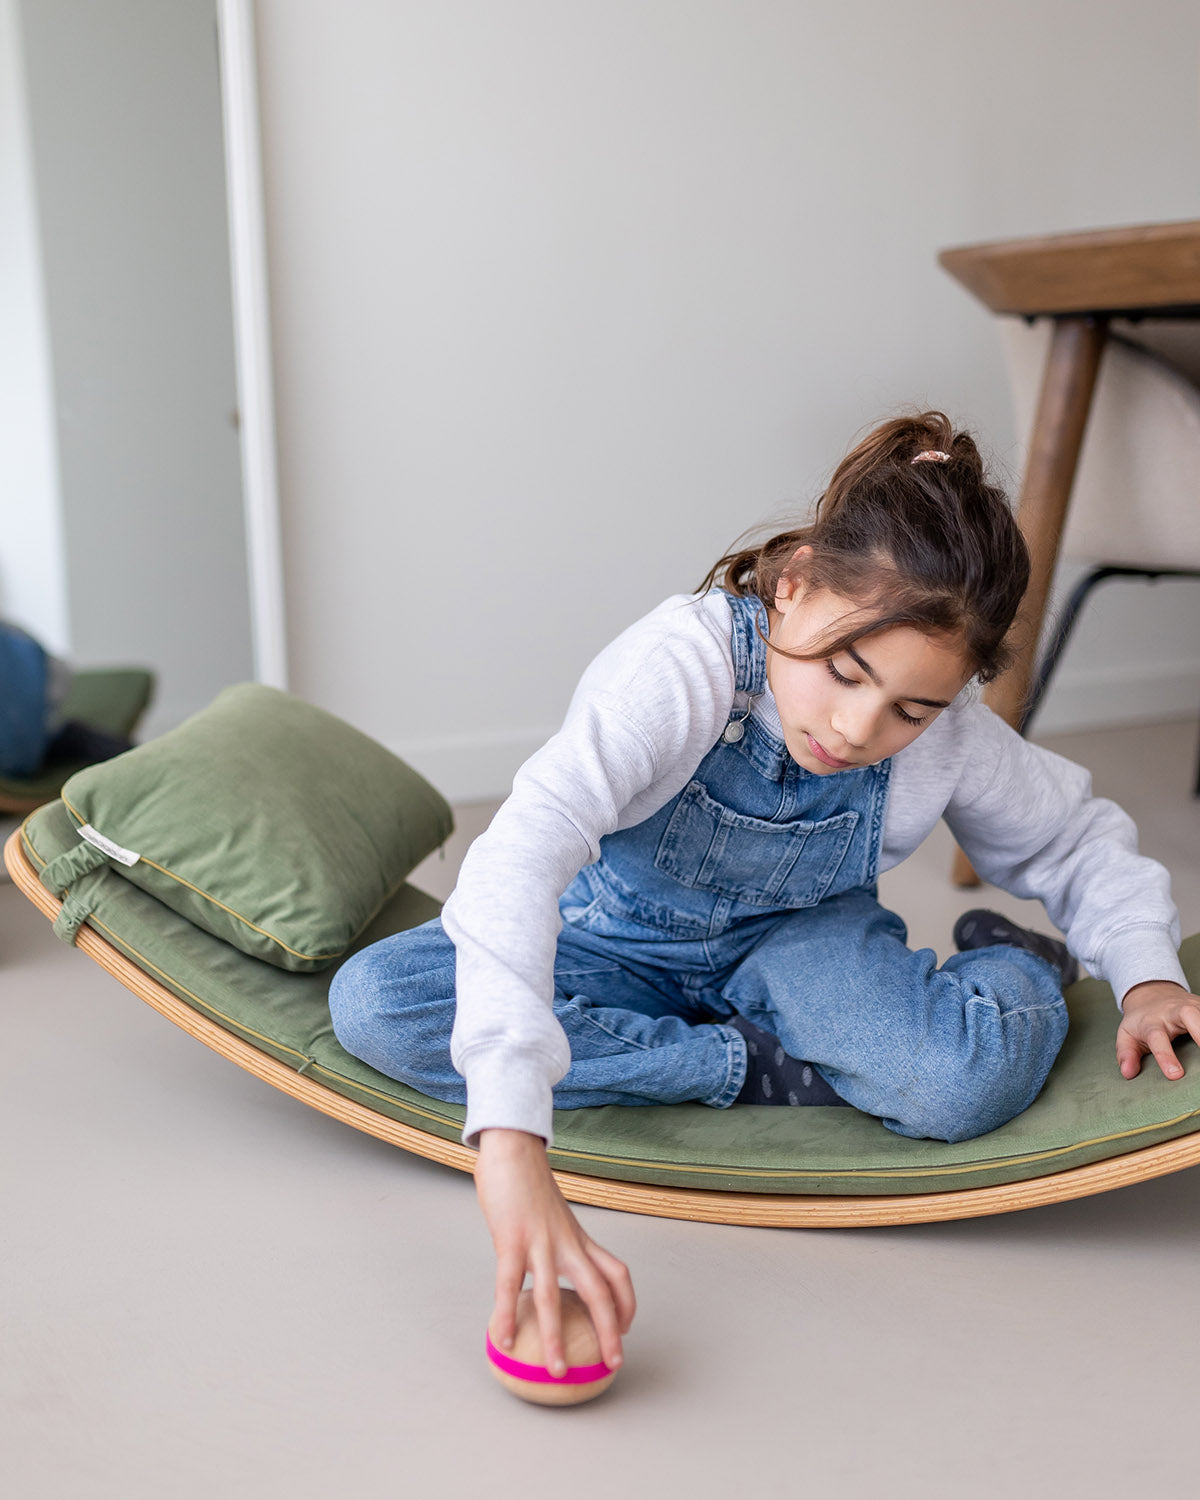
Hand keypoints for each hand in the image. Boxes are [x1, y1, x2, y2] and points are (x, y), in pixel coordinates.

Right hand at [474, 1128, 635, 1376]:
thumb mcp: (552, 1215)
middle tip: (613, 1364)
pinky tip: (502, 1340)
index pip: (617, 1273)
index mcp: (579, 1237)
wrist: (514, 1149)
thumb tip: (547, 1265)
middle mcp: (568, 1243)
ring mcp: (541, 1242)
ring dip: (556, 1339)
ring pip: (554, 1298)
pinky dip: (506, 1314)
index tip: (626, 1329)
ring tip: (555, 1371)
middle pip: (600, 1292)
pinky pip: (508, 1284)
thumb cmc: (529, 1183)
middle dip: (610, 1331)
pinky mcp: (512, 1239)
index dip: (627, 1304)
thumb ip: (554, 1240)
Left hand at [1116, 981, 1199, 1079]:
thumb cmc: (1142, 1021)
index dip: (1166, 1057)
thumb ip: (1126, 1054)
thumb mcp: (1127, 1035)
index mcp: (1152, 1022)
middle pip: (1190, 1016)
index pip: (1158, 1039)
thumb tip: (1128, 1073)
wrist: (1153, 994)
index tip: (1175, 1075)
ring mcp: (1194, 1007)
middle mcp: (1175, 1011)